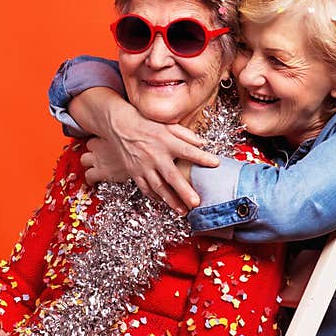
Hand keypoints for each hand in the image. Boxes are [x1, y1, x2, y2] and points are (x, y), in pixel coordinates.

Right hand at [82, 101, 218, 213]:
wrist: (120, 125)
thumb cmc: (147, 124)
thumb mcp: (167, 124)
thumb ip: (186, 135)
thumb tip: (203, 144)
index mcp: (166, 141)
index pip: (187, 150)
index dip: (202, 157)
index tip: (216, 163)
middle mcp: (155, 155)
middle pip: (172, 176)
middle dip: (184, 190)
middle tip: (196, 202)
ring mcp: (144, 166)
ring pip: (158, 187)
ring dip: (171, 200)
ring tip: (183, 211)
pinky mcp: (134, 172)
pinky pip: (145, 188)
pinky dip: (155, 197)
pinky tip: (164, 203)